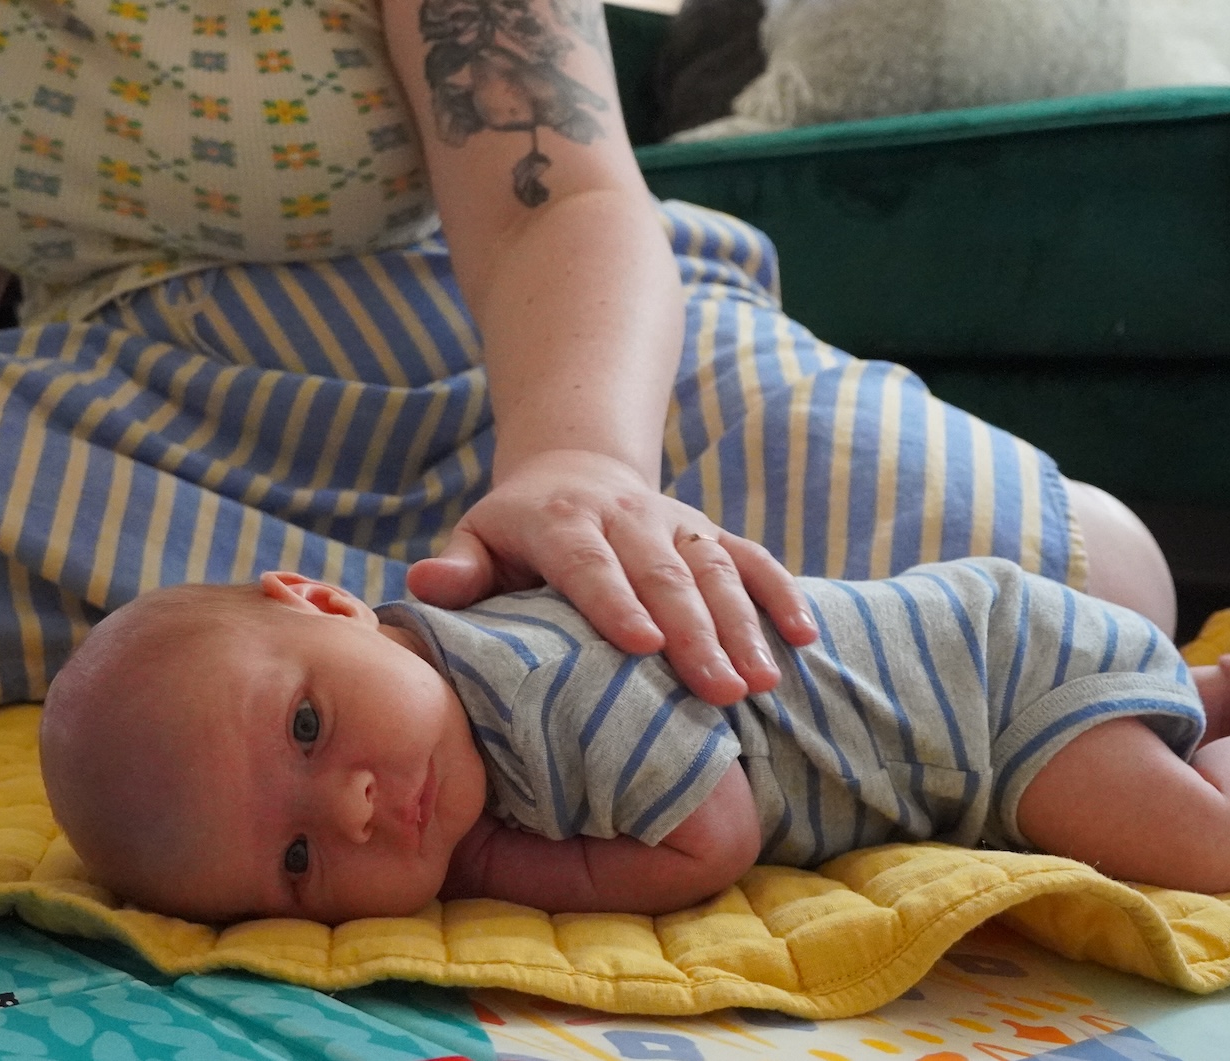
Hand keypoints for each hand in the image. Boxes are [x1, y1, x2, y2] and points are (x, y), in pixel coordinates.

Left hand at [406, 450, 817, 703]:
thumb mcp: (476, 538)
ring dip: (743, 624)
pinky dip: (781, 594)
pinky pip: (752, 558)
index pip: (589, 563)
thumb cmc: (516, 530)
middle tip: (721, 690)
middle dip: (696, 632)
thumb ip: (458, 568)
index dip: (616, 601)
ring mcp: (676, 523)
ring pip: (715, 570)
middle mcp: (626, 517)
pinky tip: (804, 639)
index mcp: (562, 521)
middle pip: (663, 574)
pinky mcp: (710, 533)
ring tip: (760, 682)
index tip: (643, 646)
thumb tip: (424, 583)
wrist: (576, 469)